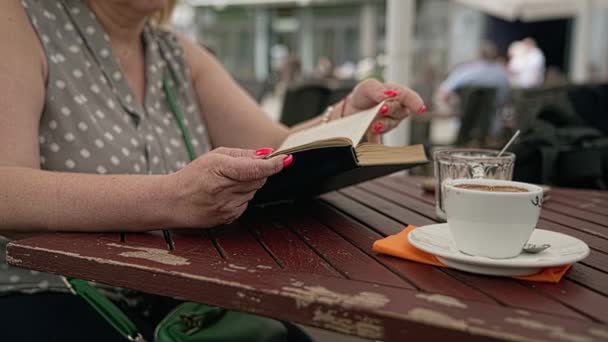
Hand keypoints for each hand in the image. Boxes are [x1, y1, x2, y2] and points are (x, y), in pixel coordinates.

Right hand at [166, 147, 289, 227]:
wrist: (172, 202)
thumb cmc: (193, 176)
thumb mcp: (215, 157)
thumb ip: (243, 155)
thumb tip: (267, 154)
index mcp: (221, 171)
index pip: (256, 169)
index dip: (274, 165)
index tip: (286, 159)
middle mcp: (226, 192)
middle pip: (259, 179)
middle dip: (256, 172)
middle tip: (239, 169)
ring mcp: (228, 208)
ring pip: (253, 192)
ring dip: (247, 185)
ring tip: (225, 184)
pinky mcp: (229, 218)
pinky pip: (246, 203)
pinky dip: (241, 197)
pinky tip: (223, 195)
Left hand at [342, 79, 425, 141]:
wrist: (352, 107)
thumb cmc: (364, 94)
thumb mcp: (367, 86)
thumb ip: (378, 89)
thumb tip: (389, 93)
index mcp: (398, 95)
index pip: (410, 98)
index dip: (416, 103)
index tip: (420, 109)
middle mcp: (397, 110)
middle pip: (399, 112)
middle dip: (390, 110)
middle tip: (381, 108)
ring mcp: (388, 122)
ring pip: (390, 125)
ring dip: (382, 124)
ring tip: (373, 124)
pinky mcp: (378, 133)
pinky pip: (379, 139)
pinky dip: (375, 141)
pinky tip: (371, 144)